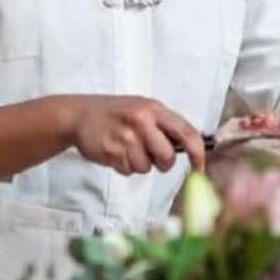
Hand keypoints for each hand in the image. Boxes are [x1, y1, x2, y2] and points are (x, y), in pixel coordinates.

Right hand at [71, 96, 205, 174]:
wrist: (80, 114)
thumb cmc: (118, 113)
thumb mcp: (145, 109)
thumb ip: (167, 126)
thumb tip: (194, 147)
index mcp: (155, 109)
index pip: (187, 133)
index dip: (198, 154)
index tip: (200, 169)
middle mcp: (142, 120)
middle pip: (167, 157)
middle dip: (162, 162)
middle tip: (149, 153)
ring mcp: (125, 136)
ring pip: (146, 167)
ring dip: (138, 163)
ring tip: (126, 147)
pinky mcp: (111, 150)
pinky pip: (128, 170)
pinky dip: (124, 165)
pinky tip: (116, 151)